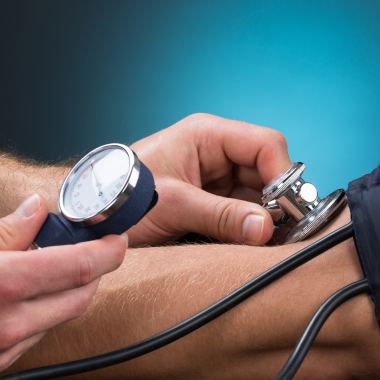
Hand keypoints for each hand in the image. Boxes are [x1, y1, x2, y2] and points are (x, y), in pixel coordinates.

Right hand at [0, 194, 127, 377]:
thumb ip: (6, 230)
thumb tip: (37, 211)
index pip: (80, 268)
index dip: (108, 251)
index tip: (118, 239)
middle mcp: (6, 326)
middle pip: (81, 296)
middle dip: (93, 270)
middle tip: (88, 248)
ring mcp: (1, 351)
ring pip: (61, 317)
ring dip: (67, 292)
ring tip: (46, 268)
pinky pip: (37, 335)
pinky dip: (42, 312)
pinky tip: (23, 297)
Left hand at [129, 114, 292, 245]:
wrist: (90, 215)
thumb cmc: (118, 195)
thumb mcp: (172, 205)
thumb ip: (221, 216)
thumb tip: (265, 228)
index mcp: (207, 135)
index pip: (265, 145)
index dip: (282, 174)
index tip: (289, 208)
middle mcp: (216, 153)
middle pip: (266, 172)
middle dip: (277, 202)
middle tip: (283, 232)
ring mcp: (215, 179)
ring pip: (259, 195)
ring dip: (266, 218)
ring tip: (268, 243)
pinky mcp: (212, 202)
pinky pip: (244, 213)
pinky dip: (252, 229)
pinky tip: (254, 244)